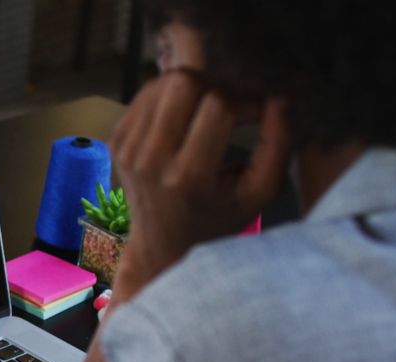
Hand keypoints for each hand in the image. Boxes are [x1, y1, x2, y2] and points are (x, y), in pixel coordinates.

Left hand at [107, 71, 289, 299]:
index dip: (245, 99)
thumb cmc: (218, 219)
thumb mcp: (259, 193)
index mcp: (188, 175)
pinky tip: (184, 115)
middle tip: (229, 101)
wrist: (161, 244)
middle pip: (183, 82)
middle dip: (214, 83)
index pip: (219, 105)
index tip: (257, 111)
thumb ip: (276, 145)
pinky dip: (168, 96)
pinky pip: (145, 95)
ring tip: (208, 108)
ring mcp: (129, 149)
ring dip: (191, 86)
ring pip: (162, 83)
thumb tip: (279, 99)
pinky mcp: (116, 142)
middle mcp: (152, 159)